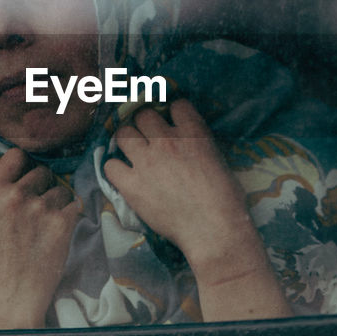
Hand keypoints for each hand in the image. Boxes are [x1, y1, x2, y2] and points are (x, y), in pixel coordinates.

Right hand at [0, 148, 80, 329]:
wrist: (10, 297)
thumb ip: (4, 194)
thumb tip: (26, 172)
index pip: (16, 155)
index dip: (25, 165)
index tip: (27, 176)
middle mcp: (15, 195)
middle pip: (42, 171)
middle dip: (44, 187)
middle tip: (38, 210)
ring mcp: (40, 207)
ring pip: (61, 188)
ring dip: (59, 202)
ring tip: (46, 226)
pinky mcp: (62, 221)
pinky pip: (75, 204)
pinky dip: (71, 215)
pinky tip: (58, 233)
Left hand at [103, 99, 264, 281]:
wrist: (213, 230)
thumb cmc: (225, 200)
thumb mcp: (218, 160)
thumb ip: (200, 145)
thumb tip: (189, 144)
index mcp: (193, 134)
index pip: (177, 105)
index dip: (174, 114)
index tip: (173, 123)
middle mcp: (167, 141)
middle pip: (144, 115)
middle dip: (146, 124)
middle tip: (149, 138)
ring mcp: (147, 162)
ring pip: (122, 133)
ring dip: (128, 141)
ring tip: (133, 153)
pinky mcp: (132, 185)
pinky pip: (110, 166)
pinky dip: (116, 170)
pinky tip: (125, 177)